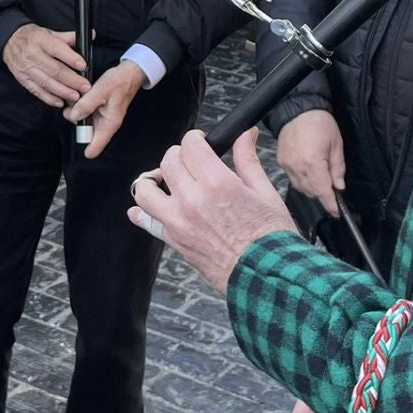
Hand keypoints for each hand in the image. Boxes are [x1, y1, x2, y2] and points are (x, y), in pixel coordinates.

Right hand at [3, 26, 91, 108]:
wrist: (10, 41)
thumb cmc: (33, 38)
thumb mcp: (50, 33)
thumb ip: (70, 37)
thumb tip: (90, 35)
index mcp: (40, 39)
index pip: (57, 49)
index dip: (71, 58)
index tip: (83, 65)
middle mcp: (32, 54)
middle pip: (53, 69)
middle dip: (71, 80)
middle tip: (85, 86)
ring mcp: (26, 68)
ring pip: (46, 82)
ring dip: (62, 91)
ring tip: (75, 96)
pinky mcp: (23, 79)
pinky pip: (36, 91)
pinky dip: (49, 98)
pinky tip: (60, 102)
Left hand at [67, 59, 147, 158]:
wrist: (129, 72)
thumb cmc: (120, 81)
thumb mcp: (101, 91)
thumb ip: (86, 104)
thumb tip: (73, 116)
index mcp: (109, 124)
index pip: (96, 147)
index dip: (85, 148)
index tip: (76, 139)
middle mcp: (104, 123)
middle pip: (84, 133)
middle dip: (75, 121)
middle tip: (73, 108)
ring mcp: (100, 116)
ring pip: (82, 121)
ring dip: (76, 111)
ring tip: (78, 97)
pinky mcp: (97, 109)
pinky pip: (84, 111)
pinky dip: (79, 105)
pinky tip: (80, 95)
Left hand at [129, 127, 296, 292]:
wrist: (265, 276)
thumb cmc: (270, 238)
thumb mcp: (265, 192)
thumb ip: (247, 160)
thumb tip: (245, 135)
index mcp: (218, 183)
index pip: (190, 145)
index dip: (195, 138)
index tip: (200, 142)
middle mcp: (192, 200)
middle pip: (168, 161)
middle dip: (179, 155)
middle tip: (190, 162)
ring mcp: (179, 221)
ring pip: (146, 189)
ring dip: (153, 180)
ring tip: (166, 181)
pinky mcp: (174, 240)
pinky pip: (146, 221)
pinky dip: (142, 212)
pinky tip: (151, 207)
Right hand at [276, 109, 344, 216]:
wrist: (298, 108)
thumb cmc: (319, 122)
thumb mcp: (336, 144)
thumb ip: (338, 168)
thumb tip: (339, 186)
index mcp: (312, 162)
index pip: (322, 191)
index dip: (330, 204)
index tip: (336, 212)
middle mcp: (296, 166)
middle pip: (311, 192)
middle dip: (322, 194)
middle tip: (333, 189)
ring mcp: (286, 165)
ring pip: (301, 187)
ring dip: (312, 188)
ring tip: (321, 178)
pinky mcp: (281, 161)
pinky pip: (292, 178)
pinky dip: (302, 180)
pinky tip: (309, 172)